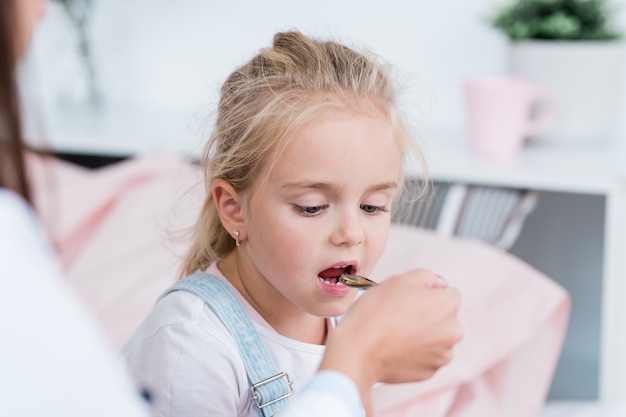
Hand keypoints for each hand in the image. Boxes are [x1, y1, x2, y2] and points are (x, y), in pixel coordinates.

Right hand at [320, 269, 461, 410]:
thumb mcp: (399, 280)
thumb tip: (438, 285)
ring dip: (424, 335)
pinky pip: (427, 357)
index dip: (428, 294)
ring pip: (437, 339)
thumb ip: (426, 277)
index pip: (448, 294)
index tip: (411, 300)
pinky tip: (397, 347)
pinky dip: (416, 353)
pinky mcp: (430, 371)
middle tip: (402, 316)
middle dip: (429, 316)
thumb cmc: (375, 313)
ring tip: (397, 333)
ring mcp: (442, 354)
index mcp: (448, 305)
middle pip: (445, 318)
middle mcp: (452, 331)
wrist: (359, 350)